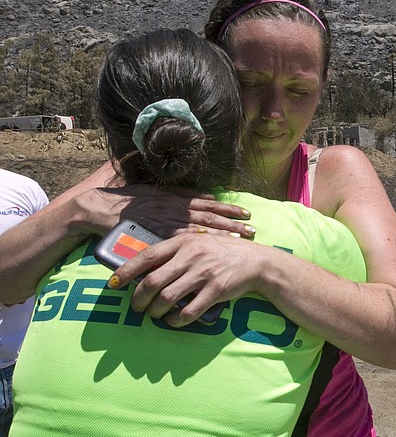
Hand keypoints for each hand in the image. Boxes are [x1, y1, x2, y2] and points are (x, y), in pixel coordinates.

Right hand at [88, 185, 255, 237]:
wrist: (101, 208)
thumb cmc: (130, 202)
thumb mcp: (158, 192)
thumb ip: (182, 196)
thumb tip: (207, 196)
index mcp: (176, 198)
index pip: (209, 203)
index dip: (229, 209)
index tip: (247, 213)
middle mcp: (175, 207)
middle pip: (211, 214)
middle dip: (233, 222)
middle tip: (253, 229)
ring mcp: (166, 219)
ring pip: (200, 225)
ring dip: (221, 232)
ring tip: (241, 238)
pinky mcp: (156, 231)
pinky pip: (180, 237)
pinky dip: (196, 238)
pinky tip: (211, 243)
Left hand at [108, 233, 273, 326]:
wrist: (255, 261)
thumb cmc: (221, 252)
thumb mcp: (197, 243)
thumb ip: (174, 252)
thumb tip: (146, 269)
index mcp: (183, 242)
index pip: (146, 256)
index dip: (126, 272)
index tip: (113, 284)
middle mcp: (191, 257)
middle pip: (152, 281)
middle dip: (138, 299)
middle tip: (136, 307)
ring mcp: (203, 274)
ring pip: (167, 298)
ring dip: (155, 312)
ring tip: (154, 315)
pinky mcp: (215, 291)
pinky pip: (188, 311)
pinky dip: (176, 321)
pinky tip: (173, 321)